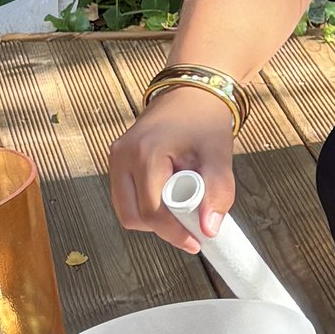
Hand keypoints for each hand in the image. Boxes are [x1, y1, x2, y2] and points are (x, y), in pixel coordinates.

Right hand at [108, 85, 237, 247]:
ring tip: (181, 205)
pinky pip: (126, 196)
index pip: (152, 211)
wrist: (192, 92)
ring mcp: (116, 156)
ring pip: (125, 209)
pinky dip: (145, 204)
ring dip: (152, 218)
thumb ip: (217, 193)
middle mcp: (123, 155)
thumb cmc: (205, 120)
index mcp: (146, 152)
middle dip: (161, 228)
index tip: (196, 241)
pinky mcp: (117, 158)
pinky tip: (168, 195)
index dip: (174, 232)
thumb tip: (209, 230)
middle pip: (132, 216)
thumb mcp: (219, 156)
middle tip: (189, 225)